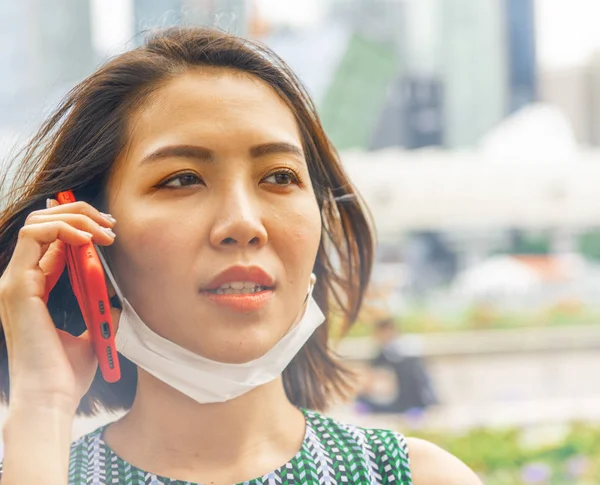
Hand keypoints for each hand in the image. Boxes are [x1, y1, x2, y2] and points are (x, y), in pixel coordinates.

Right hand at [0, 199, 117, 413]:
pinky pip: (35, 237)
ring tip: (103, 231)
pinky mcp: (18, 286)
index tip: (109, 230)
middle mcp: (21, 281)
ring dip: (75, 218)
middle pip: (42, 224)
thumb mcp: (90, 335)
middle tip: (109, 223)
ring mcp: (16, 282)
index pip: (50, 241)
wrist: (52, 399)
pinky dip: (65, 229)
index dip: (79, 227)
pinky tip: (89, 240)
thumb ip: (97, 313)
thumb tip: (114, 300)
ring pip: (37, 223)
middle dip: (78, 214)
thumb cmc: (67, 375)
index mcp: (34, 289)